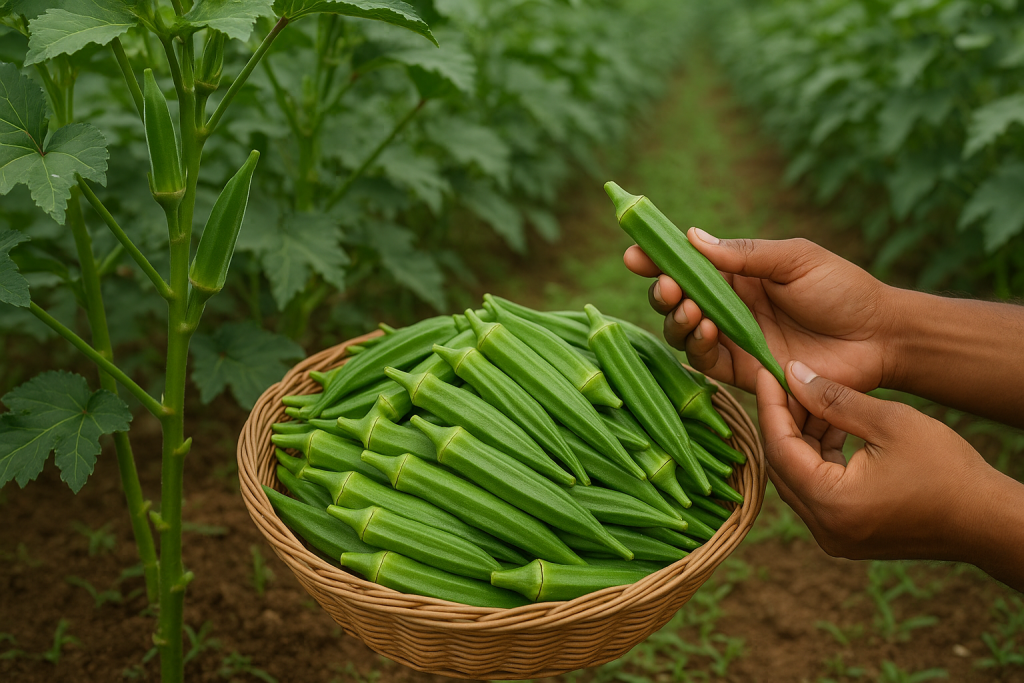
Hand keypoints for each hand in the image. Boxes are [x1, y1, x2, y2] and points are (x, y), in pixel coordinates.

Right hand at [623, 231, 899, 394]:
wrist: (878, 337)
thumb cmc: (842, 289)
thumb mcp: (795, 259)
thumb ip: (744, 254)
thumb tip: (692, 237)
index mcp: (738, 272)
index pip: (687, 264)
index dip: (657, 259)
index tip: (634, 255)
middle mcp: (728, 305)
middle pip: (676, 299)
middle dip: (662, 291)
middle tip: (666, 285)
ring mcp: (733, 338)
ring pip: (682, 331)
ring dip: (676, 318)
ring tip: (688, 308)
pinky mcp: (742, 370)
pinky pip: (705, 360)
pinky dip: (696, 345)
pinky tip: (704, 330)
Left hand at [756, 363, 1023, 588]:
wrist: (987, 520)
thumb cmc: (946, 469)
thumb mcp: (889, 422)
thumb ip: (834, 399)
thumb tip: (792, 373)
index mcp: (831, 504)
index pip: (778, 448)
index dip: (770, 406)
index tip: (766, 371)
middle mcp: (823, 528)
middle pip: (782, 465)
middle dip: (782, 421)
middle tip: (785, 382)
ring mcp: (833, 536)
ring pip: (797, 478)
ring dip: (801, 438)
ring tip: (812, 398)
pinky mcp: (846, 534)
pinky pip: (816, 491)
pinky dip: (818, 458)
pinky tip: (829, 425)